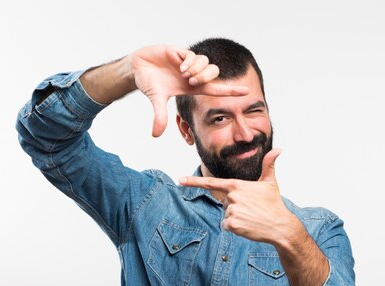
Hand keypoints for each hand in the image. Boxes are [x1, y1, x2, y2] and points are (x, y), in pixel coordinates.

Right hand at [129, 44, 248, 136]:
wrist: (138, 67)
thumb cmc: (149, 83)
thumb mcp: (156, 100)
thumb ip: (159, 116)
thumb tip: (155, 135)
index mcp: (191, 87)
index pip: (216, 89)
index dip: (230, 90)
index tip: (246, 92)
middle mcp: (193, 75)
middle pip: (213, 73)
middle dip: (205, 78)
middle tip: (190, 81)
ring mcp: (188, 63)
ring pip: (205, 63)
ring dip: (196, 70)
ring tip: (183, 74)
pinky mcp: (181, 52)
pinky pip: (194, 55)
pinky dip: (189, 62)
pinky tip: (178, 66)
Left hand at [179, 149, 299, 244]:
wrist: (280, 226)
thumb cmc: (274, 204)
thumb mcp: (270, 182)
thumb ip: (269, 165)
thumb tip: (279, 149)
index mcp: (236, 185)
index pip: (211, 183)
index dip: (194, 181)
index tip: (180, 179)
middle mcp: (232, 197)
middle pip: (224, 203)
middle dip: (235, 207)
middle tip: (251, 209)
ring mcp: (231, 211)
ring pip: (225, 215)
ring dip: (235, 218)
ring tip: (251, 217)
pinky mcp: (232, 224)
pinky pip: (226, 226)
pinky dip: (235, 228)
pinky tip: (247, 226)